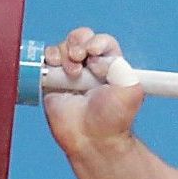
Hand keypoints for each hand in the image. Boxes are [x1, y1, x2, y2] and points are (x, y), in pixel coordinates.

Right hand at [41, 27, 144, 158]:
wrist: (92, 139)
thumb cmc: (114, 120)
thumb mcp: (131, 89)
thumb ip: (121, 66)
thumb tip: (96, 57)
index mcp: (112, 66)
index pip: (103, 42)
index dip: (97, 41)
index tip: (95, 52)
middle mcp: (91, 67)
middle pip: (80, 38)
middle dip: (78, 42)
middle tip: (81, 57)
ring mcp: (70, 72)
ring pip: (63, 47)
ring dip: (65, 53)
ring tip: (73, 73)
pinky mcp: (52, 80)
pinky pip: (46, 60)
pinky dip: (49, 58)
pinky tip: (56, 68)